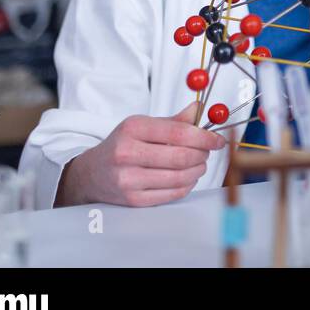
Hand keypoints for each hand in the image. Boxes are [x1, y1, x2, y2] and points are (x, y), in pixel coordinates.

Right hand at [55, 103, 223, 207]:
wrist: (91, 173)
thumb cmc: (122, 145)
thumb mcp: (143, 125)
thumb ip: (174, 120)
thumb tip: (200, 110)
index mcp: (133, 129)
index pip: (179, 132)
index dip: (205, 137)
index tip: (218, 139)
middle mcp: (127, 153)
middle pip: (182, 156)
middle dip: (203, 154)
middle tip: (207, 151)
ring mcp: (129, 179)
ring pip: (180, 177)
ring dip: (198, 170)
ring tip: (198, 164)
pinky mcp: (133, 199)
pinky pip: (173, 193)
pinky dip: (187, 185)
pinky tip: (187, 177)